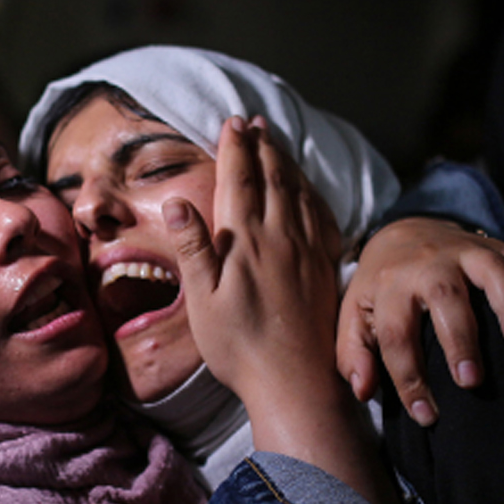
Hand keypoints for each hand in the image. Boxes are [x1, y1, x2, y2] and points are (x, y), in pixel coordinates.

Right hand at [162, 116, 343, 412]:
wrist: (296, 381)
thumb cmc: (240, 346)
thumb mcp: (203, 300)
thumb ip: (193, 248)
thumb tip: (177, 203)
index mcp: (246, 240)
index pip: (239, 179)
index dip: (234, 147)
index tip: (231, 122)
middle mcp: (281, 236)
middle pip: (273, 176)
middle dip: (262, 145)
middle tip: (254, 122)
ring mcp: (309, 249)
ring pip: (300, 190)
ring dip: (287, 162)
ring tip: (277, 142)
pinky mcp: (326, 266)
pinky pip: (322, 215)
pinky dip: (312, 192)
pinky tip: (309, 189)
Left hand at [336, 218, 503, 425]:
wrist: (404, 230)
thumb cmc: (380, 289)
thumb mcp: (355, 318)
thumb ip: (354, 355)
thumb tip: (363, 390)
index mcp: (391, 284)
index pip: (397, 335)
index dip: (409, 378)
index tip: (426, 416)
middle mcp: (431, 265)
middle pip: (446, 299)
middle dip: (460, 340)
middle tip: (471, 382)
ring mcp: (469, 253)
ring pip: (495, 272)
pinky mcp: (501, 249)